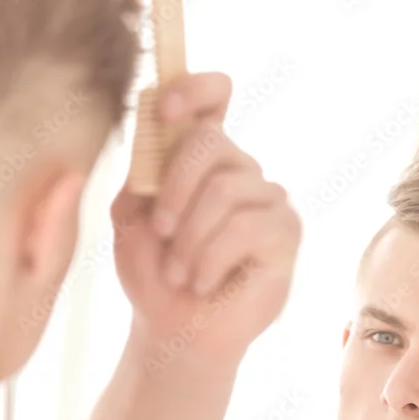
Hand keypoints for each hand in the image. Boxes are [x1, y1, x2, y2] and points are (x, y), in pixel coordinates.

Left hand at [111, 72, 301, 371]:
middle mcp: (240, 171)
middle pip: (211, 141)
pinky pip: (247, 226)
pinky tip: (202, 282)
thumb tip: (157, 122)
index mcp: (201, 158)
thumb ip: (142, 168)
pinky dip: (212, 257)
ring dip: (190, 237)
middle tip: (159, 232)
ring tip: (178, 273)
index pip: (213, 96)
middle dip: (174, 189)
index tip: (165, 109)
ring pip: (226, 189)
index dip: (193, 87)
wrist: (175, 332)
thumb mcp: (131, 215)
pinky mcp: (287, 233)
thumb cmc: (154, 276)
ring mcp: (268, 199)